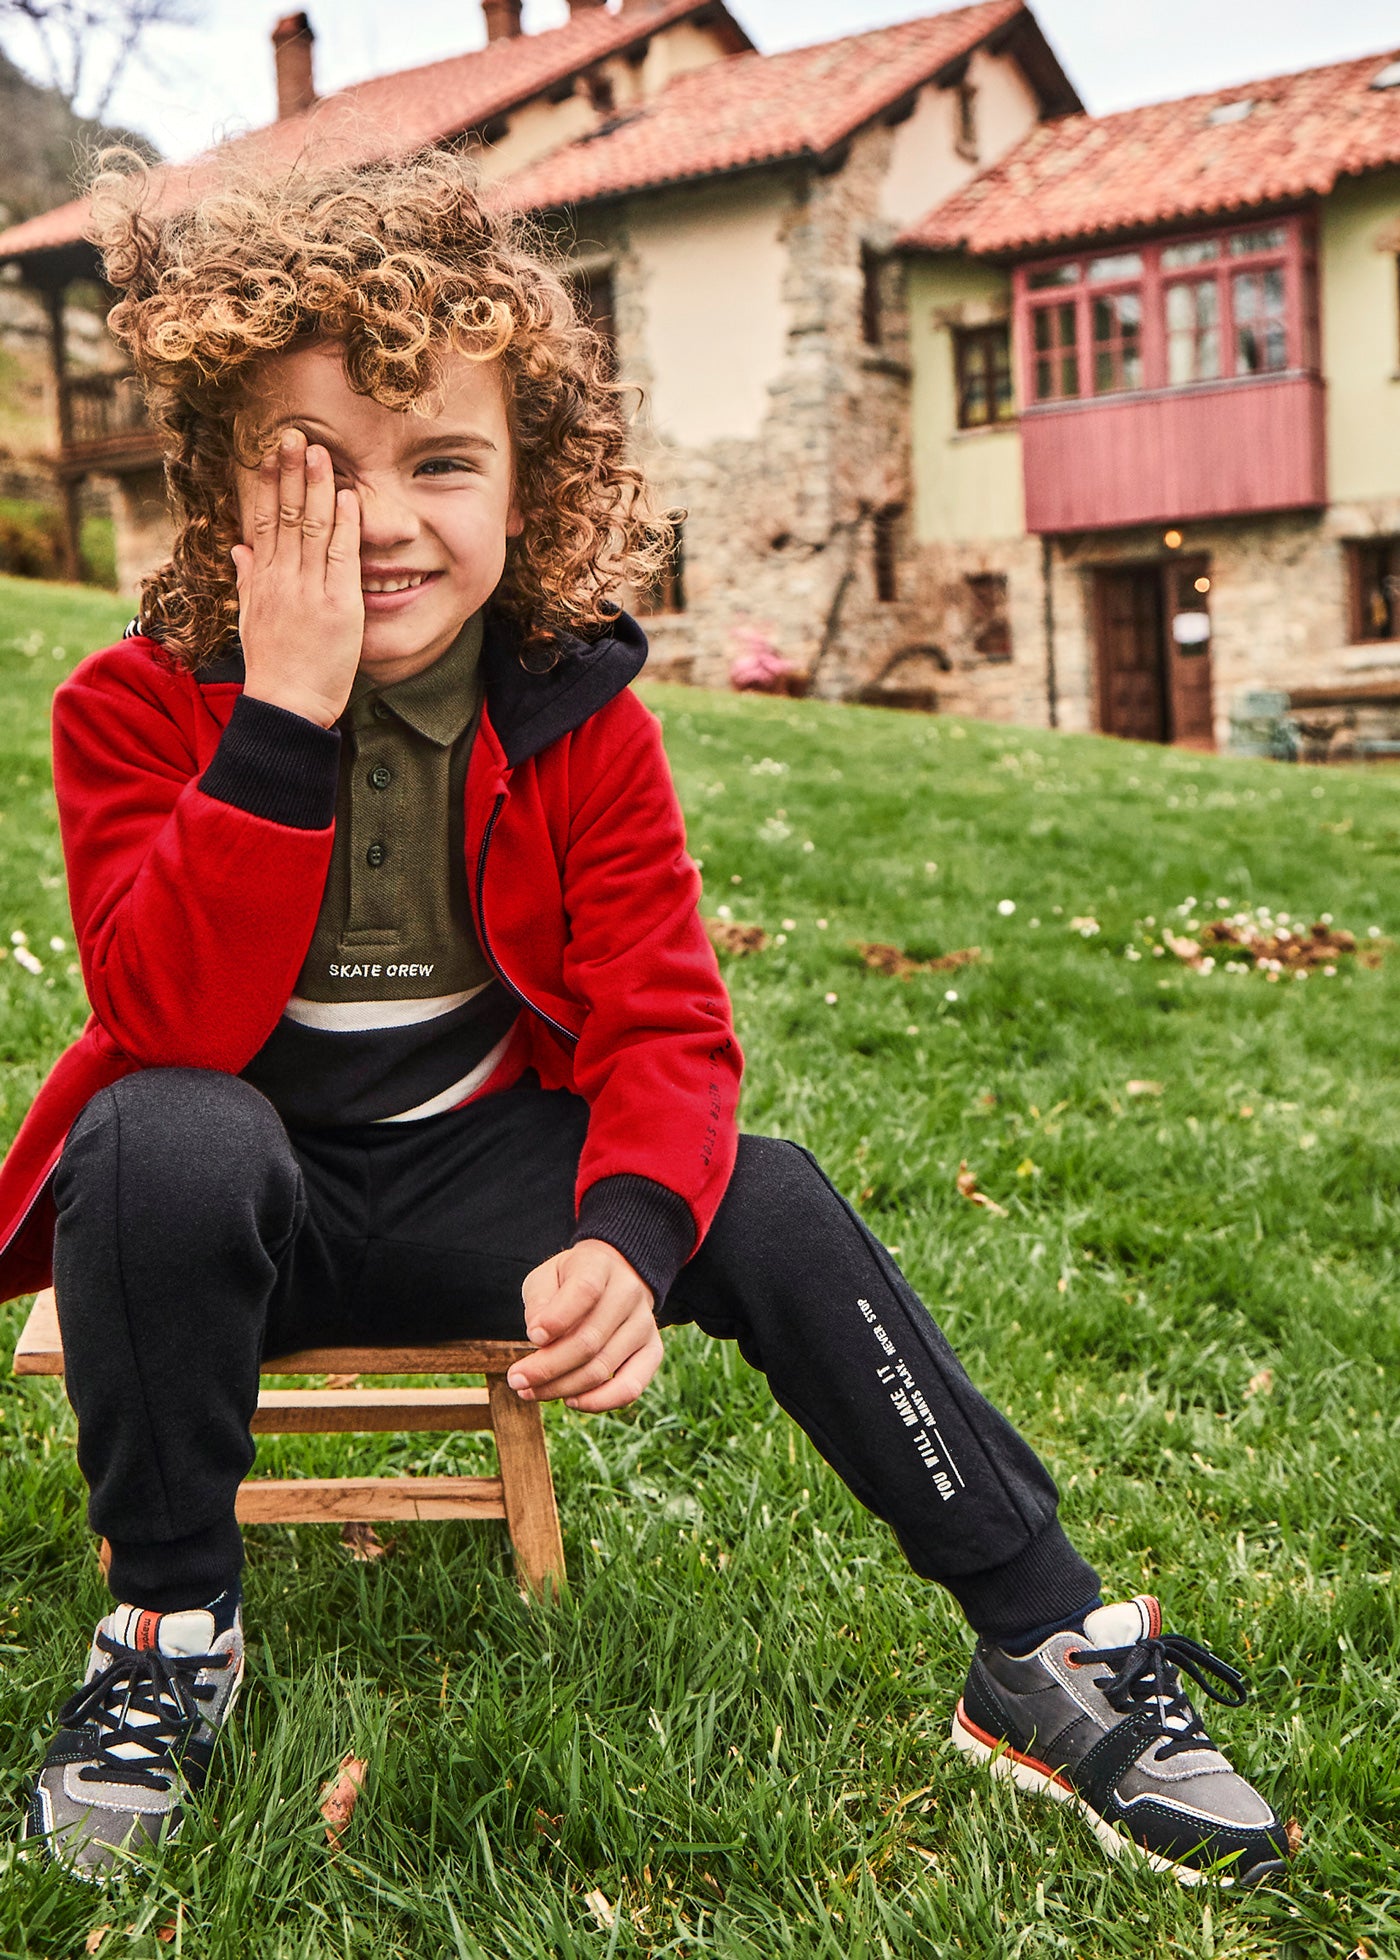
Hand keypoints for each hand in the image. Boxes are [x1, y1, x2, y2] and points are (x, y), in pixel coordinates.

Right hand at [231, 427, 362, 727]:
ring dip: (316, 486)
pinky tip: (348, 497)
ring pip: (310, 526)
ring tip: (319, 451)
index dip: (265, 483)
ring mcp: (307, 589)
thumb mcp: (251, 620)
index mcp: (261, 579)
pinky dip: (345, 524)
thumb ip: (247, 581)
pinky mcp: (336, 605)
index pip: (260, 520)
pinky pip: (340, 556)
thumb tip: (238, 550)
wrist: (287, 705)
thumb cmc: (274, 667)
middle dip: (288, 472)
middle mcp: (280, 578)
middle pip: (282, 514)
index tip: (267, 452)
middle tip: (292, 434)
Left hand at [507, 1240, 661, 1411]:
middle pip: (589, 1340)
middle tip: (516, 1380)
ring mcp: (644, 1324)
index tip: (531, 1337)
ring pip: (603, 1368)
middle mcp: (629, 1293)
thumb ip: (539, 1301)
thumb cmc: (570, 1281)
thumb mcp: (546, 1276)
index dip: (557, 1319)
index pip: (585, 1291)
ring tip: (531, 1391)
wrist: (614, 1275)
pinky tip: (571, 1401)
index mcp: (600, 1265)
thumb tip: (539, 1338)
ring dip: (562, 1388)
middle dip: (547, 1367)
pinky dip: (600, 1401)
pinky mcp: (652, 1350)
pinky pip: (631, 1386)